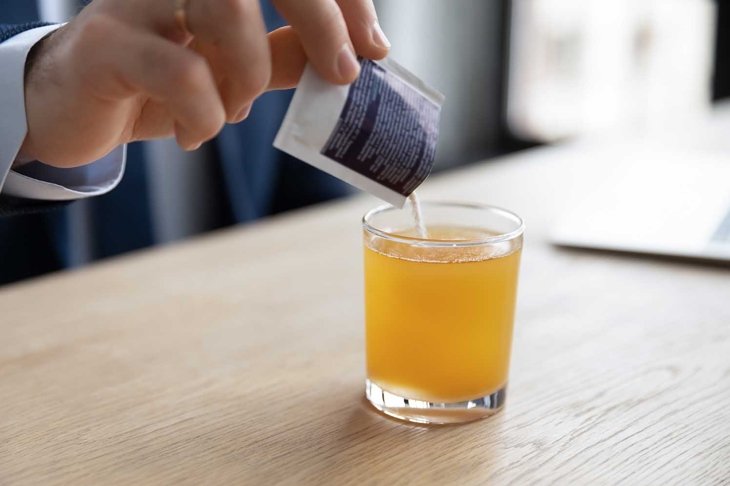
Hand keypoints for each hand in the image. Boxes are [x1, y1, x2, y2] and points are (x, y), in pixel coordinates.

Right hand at [19, 0, 389, 167]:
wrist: (76, 109)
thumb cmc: (158, 81)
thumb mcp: (231, 68)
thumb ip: (283, 56)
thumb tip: (350, 58)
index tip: (375, 47)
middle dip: (318, 18)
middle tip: (343, 72)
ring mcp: (137, 1)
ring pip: (222, 10)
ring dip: (249, 74)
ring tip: (237, 110)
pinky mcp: (107, 43)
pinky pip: (180, 71)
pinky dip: (206, 114)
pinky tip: (195, 134)